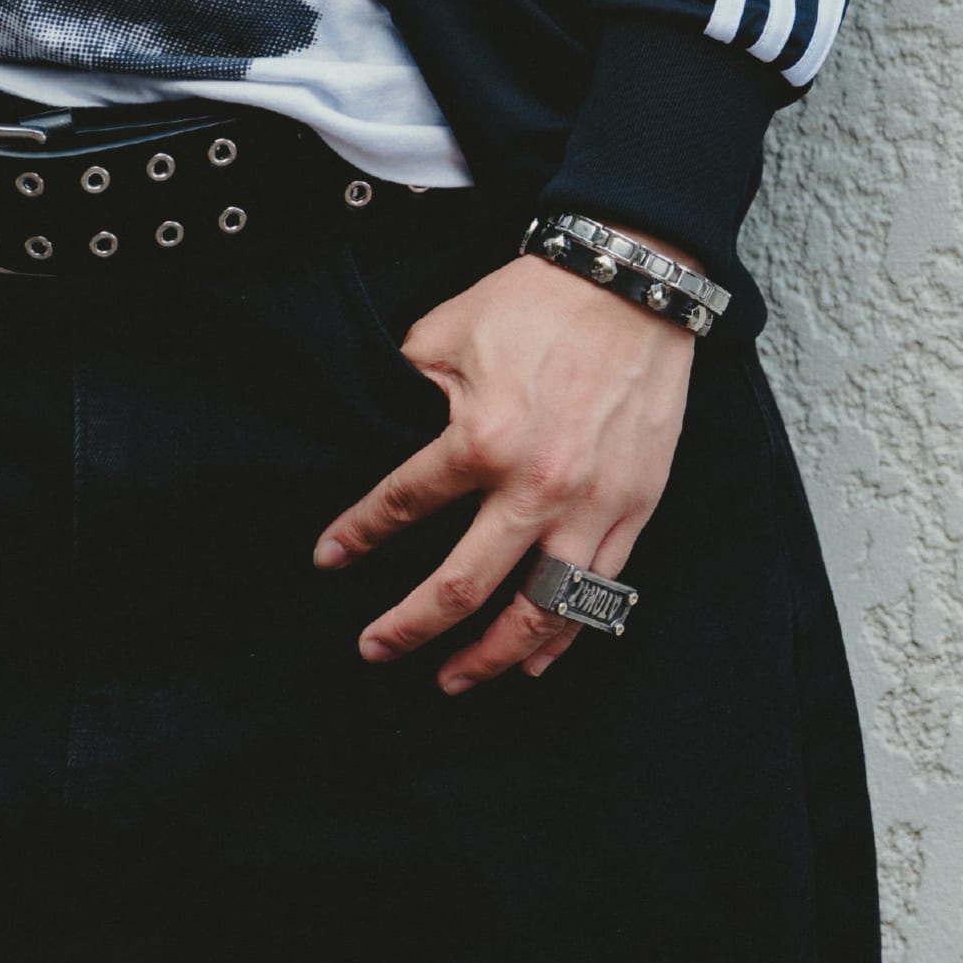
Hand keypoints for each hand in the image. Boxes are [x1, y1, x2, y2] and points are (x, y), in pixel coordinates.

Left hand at [312, 249, 695, 690]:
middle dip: (410, 627)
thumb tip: (387, 428)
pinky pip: (597, 595)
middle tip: (375, 649)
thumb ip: (410, 385)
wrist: (631, 283)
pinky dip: (563, 636)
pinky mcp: (634, 509)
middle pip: (462, 587)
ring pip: (537, 613)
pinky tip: (532, 659)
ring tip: (452, 679)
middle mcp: (536, 486)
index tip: (329, 560)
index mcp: (481, 438)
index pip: (401, 505)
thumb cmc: (536, 301)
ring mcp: (591, 506)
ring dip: (489, 657)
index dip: (357, 535)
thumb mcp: (449, 330)